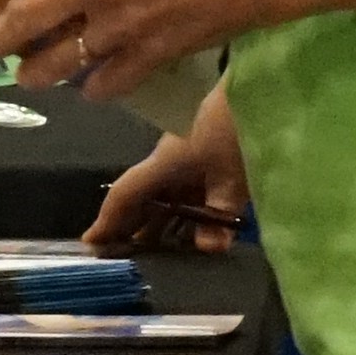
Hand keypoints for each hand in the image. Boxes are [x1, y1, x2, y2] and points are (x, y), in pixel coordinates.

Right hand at [86, 88, 250, 256]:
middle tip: (122, 259)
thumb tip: (206, 249)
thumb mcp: (233, 178)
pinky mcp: (209, 161)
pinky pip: (186, 194)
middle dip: (130, 229)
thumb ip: (218, 215)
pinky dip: (184, 215)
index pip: (125, 194)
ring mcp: (189, 162)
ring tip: (155, 256)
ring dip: (159, 225)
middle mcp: (169, 164)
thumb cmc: (240, 131)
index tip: (90, 244)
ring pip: (164, 199)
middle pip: (141, 199)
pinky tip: (191, 233)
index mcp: (165, 164)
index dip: (106, 220)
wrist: (265, 94)